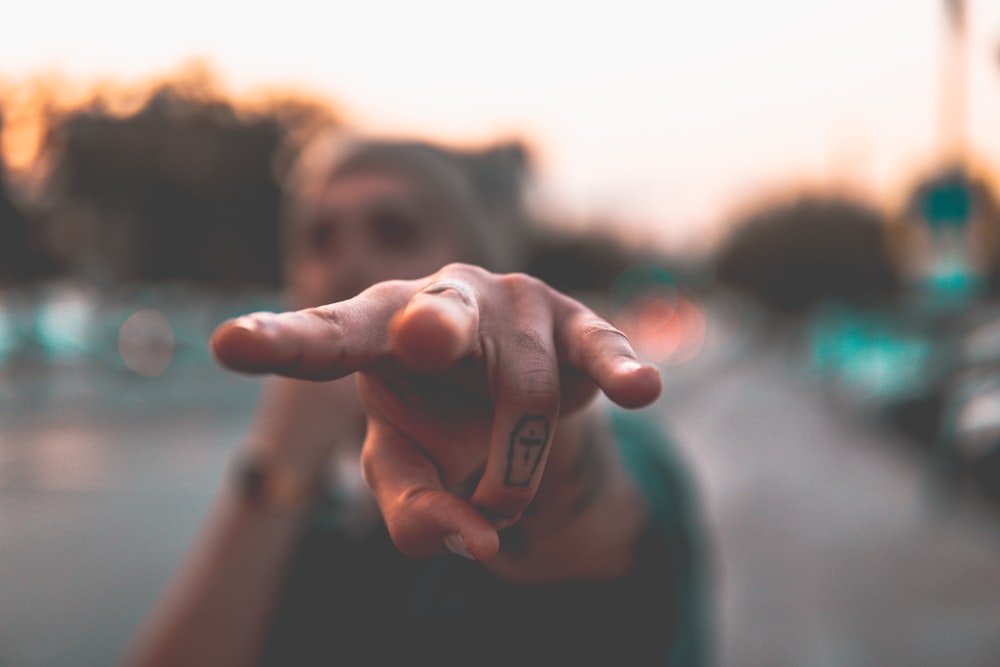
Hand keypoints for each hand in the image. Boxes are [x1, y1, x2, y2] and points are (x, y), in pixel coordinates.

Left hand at [210, 263, 661, 561]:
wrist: (507, 392)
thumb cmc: (438, 421)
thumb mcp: (407, 470)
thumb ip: (414, 511)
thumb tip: (474, 543)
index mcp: (378, 329)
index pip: (327, 336)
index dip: (282, 343)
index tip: (227, 345)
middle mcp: (443, 299)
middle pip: (436, 316)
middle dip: (432, 330)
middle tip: (420, 343)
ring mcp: (515, 305)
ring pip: (525, 397)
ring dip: (512, 474)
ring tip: (499, 495)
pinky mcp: (577, 322)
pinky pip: (600, 347)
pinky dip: (619, 369)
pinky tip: (641, 390)